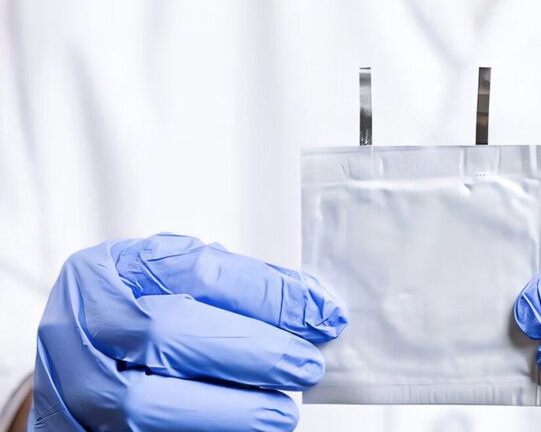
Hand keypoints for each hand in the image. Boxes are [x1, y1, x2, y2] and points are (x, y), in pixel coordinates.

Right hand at [28, 234, 346, 430]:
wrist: (77, 359)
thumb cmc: (130, 310)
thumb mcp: (176, 280)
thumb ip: (242, 286)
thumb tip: (317, 308)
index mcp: (101, 274)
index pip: (192, 273)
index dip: (262, 295)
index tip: (320, 312)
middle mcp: (74, 329)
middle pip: (163, 335)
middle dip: (247, 351)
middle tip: (305, 365)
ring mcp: (71, 388)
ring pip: (145, 404)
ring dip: (228, 409)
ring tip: (281, 411)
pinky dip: (206, 430)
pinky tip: (246, 425)